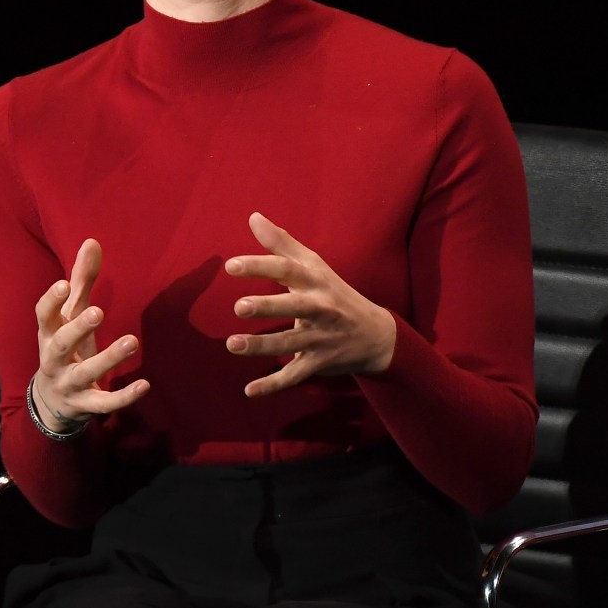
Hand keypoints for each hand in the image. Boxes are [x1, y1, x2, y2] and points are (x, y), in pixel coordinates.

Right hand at [32, 238, 148, 428]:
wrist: (52, 401)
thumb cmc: (66, 346)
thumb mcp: (70, 316)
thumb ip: (81, 280)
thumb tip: (92, 241)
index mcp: (48, 333)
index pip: (43, 316)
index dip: (51, 301)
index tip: (64, 284)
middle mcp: (53, 358)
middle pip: (60, 344)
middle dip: (77, 328)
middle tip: (98, 311)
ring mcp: (69, 384)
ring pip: (86, 372)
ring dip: (109, 358)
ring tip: (133, 341)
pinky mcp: (85, 405)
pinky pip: (104, 403)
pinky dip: (123, 396)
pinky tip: (145, 384)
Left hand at [224, 211, 395, 397]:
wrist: (377, 334)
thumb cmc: (334, 293)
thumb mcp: (314, 266)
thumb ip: (282, 243)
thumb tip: (253, 216)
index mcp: (316, 282)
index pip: (288, 270)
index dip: (260, 266)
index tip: (231, 265)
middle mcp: (321, 309)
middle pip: (294, 307)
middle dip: (268, 307)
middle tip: (239, 307)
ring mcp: (321, 338)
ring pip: (290, 344)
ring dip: (261, 347)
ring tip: (232, 345)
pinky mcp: (319, 363)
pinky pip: (295, 376)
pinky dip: (273, 386)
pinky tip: (249, 391)